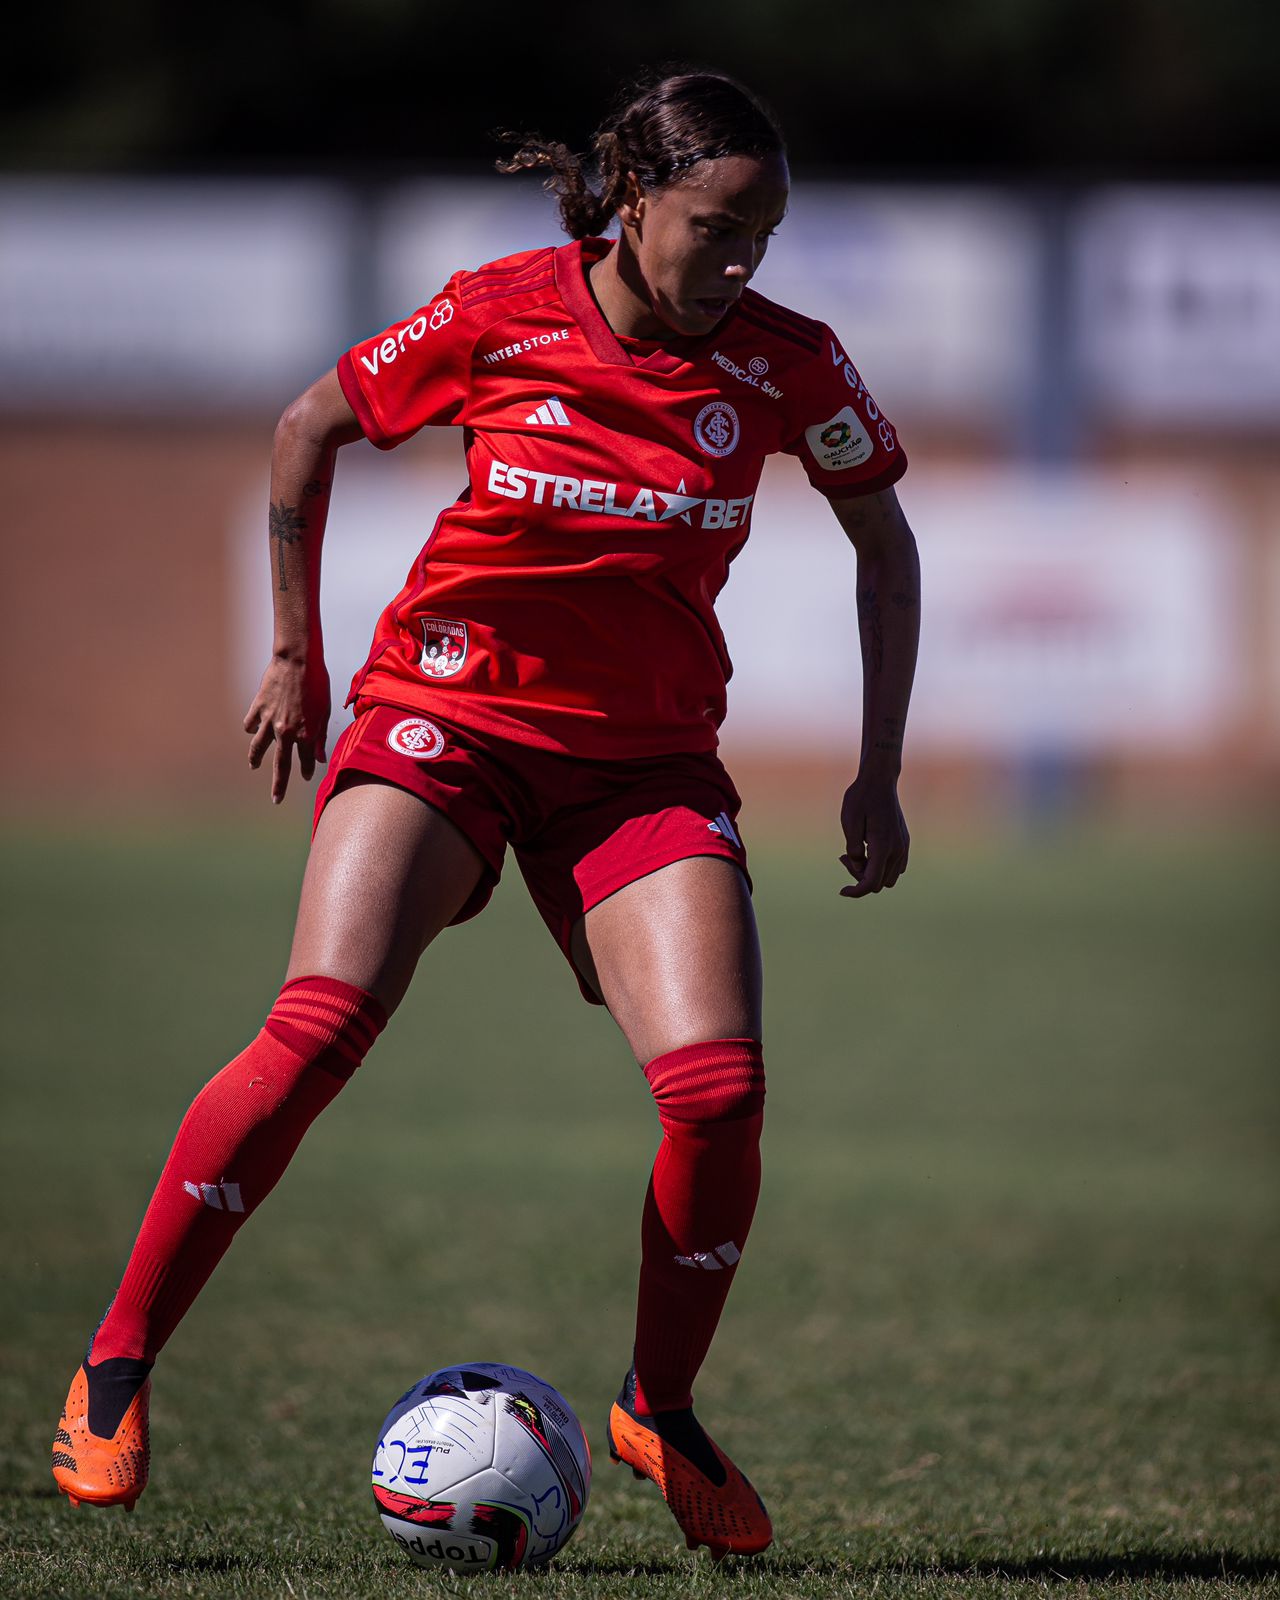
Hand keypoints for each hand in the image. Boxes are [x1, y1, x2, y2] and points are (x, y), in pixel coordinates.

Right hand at [243, 654, 329, 804]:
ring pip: (258, 747)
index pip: (306, 761)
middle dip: (279, 785)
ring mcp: (269, 721)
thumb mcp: (325, 711)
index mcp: (306, 734)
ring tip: (253, 766)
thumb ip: (320, 736)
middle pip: (280, 765)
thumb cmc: (317, 683)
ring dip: (255, 758)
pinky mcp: (257, 707)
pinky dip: (251, 728)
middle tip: (276, 799)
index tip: (308, 776)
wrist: (297, 660)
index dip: (307, 770)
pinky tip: (252, 729)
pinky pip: (250, 723)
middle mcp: (286, 732)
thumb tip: (320, 758)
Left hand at [839, 773, 909, 897]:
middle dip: (859, 877)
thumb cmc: (861, 798)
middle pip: (878, 882)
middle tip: (844, 856)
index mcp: (883, 846)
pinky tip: (868, 851)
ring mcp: (903, 846)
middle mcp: (897, 850)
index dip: (856, 892)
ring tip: (855, 852)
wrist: (880, 780)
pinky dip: (880, 866)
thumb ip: (853, 848)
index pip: (871, 882)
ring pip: (888, 877)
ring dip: (871, 872)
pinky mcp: (904, 842)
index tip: (842, 891)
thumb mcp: (849, 821)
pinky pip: (895, 867)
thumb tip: (858, 866)